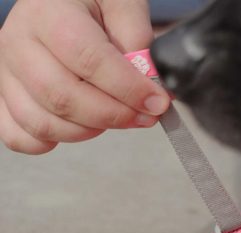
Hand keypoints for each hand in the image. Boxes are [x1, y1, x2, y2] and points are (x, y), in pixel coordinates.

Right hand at [0, 0, 169, 153]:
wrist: (60, 4)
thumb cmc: (91, 4)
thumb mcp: (121, 3)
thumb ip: (137, 36)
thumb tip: (149, 82)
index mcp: (48, 13)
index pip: (89, 60)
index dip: (128, 89)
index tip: (156, 102)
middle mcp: (19, 43)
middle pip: (63, 97)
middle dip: (114, 115)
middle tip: (144, 116)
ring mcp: (8, 75)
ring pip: (43, 123)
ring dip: (89, 131)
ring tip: (115, 117)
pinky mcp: (7, 98)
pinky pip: (19, 136)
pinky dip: (50, 142)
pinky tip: (78, 128)